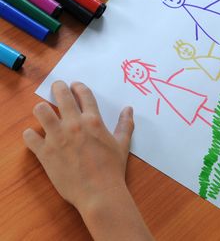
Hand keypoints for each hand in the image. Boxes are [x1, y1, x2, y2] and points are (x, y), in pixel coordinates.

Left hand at [23, 81, 132, 209]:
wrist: (99, 193)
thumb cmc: (112, 168)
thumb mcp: (122, 144)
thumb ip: (126, 124)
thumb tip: (129, 109)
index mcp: (93, 120)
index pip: (83, 94)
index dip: (78, 86)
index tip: (74, 85)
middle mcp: (74, 124)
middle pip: (61, 95)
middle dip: (58, 87)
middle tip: (57, 88)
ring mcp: (57, 137)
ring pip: (40, 111)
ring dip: (42, 109)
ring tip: (44, 113)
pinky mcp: (45, 153)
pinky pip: (30, 136)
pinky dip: (31, 135)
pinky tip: (36, 137)